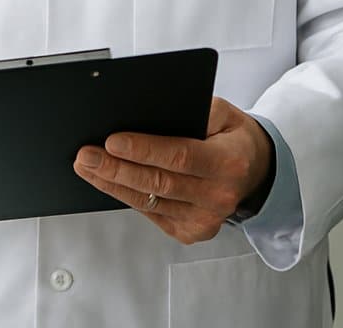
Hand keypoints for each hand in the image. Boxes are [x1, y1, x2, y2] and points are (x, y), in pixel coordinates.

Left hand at [73, 97, 273, 244]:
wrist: (255, 172)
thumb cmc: (233, 137)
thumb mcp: (223, 113)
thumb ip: (192, 110)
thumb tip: (146, 111)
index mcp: (230, 162)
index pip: (180, 156)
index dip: (144, 150)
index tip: (111, 141)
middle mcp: (220, 196)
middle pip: (159, 183)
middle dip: (117, 168)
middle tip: (86, 155)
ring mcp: (206, 220)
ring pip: (149, 202)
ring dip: (113, 184)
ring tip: (87, 167)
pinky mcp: (191, 232)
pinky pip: (151, 214)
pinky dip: (126, 197)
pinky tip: (107, 182)